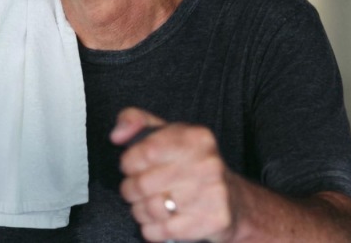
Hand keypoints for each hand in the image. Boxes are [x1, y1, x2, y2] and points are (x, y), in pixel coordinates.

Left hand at [110, 107, 236, 242]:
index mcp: (195, 137)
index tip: (131, 166)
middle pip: (144, 184)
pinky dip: (152, 228)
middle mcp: (207, 164)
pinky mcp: (212, 221)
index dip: (128, 162)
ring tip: (148, 203)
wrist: (232, 199)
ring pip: (151, 209)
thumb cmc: (188, 162)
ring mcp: (213, 194)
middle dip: (130, 189)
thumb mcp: (164, 131)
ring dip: (140, 209)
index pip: (146, 151)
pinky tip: (160, 219)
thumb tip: (117, 135)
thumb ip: (134, 120)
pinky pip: (162, 231)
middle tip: (135, 188)